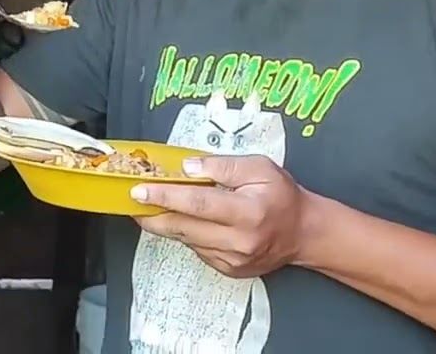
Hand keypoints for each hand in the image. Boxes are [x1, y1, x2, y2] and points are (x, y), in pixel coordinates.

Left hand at [131, 155, 312, 277]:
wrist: (303, 232)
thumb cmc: (282, 195)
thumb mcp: (259, 167)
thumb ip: (223, 166)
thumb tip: (188, 168)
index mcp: (248, 211)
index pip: (198, 203)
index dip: (166, 196)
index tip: (140, 191)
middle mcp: (239, 240)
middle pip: (185, 227)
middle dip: (153, 214)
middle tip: (132, 201)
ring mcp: (233, 259)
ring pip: (187, 239)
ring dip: (165, 224)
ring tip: (148, 207)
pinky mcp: (228, 269)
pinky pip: (197, 249)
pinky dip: (186, 234)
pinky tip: (182, 221)